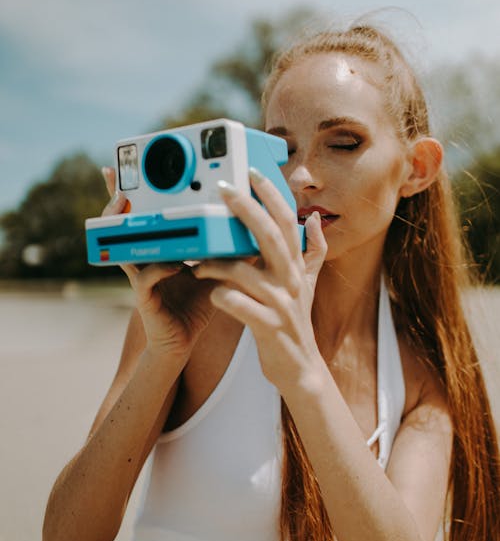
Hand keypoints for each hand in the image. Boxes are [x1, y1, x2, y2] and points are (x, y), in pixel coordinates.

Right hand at [100, 167, 216, 356]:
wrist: (184, 342)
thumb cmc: (197, 304)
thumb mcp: (216, 269)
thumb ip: (228, 248)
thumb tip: (254, 227)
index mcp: (161, 249)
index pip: (145, 216)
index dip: (135, 194)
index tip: (128, 169)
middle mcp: (146, 259)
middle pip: (123, 226)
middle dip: (117, 204)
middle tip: (119, 185)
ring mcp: (141, 276)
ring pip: (125, 247)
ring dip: (127, 229)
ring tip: (130, 210)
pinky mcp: (144, 297)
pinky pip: (145, 278)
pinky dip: (160, 268)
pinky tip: (174, 264)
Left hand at [193, 169, 327, 391]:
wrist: (300, 368)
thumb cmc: (296, 322)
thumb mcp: (309, 284)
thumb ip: (313, 250)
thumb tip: (314, 218)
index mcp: (296, 266)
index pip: (286, 222)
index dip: (272, 195)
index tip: (253, 172)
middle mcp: (291, 280)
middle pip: (269, 236)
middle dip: (245, 209)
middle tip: (223, 189)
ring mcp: (281, 303)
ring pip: (246, 271)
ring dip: (218, 264)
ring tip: (198, 264)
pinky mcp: (268, 326)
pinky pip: (239, 305)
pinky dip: (222, 297)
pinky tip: (211, 295)